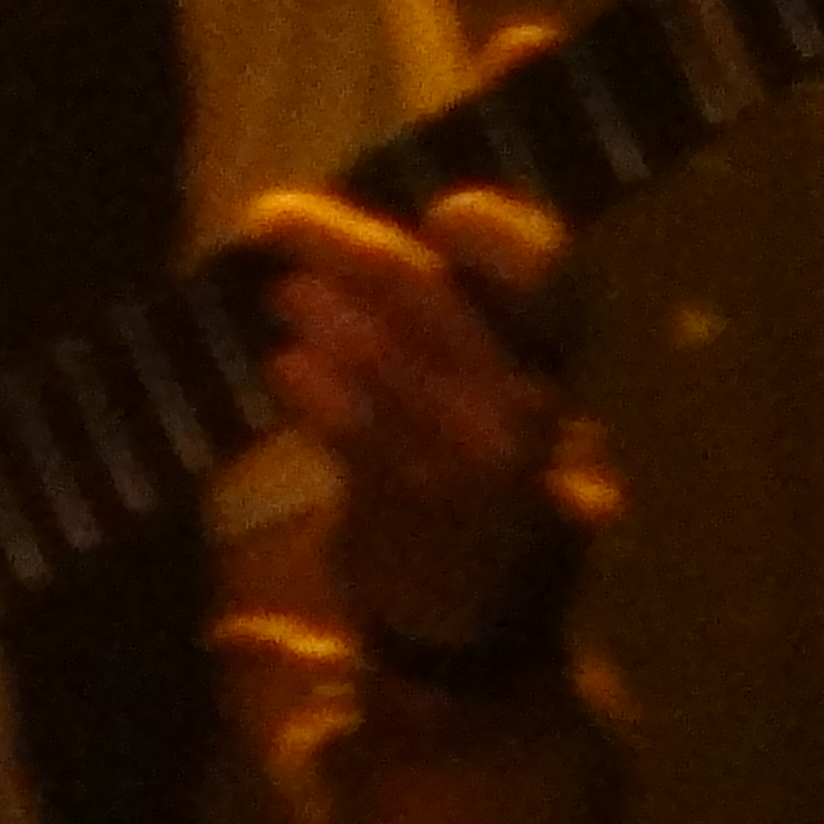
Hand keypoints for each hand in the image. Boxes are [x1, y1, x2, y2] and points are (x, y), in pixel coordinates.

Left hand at [238, 186, 576, 649]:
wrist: (479, 607)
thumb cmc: (471, 462)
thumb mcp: (487, 385)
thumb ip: (449, 310)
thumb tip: (373, 229)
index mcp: (552, 362)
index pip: (548, 284)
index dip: (503, 243)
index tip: (445, 216)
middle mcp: (526, 407)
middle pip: (428, 298)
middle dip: (345, 247)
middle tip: (271, 217)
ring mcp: (473, 462)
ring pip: (384, 358)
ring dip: (322, 314)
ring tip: (284, 293)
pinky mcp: (414, 511)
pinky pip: (358, 435)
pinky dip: (317, 394)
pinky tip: (285, 368)